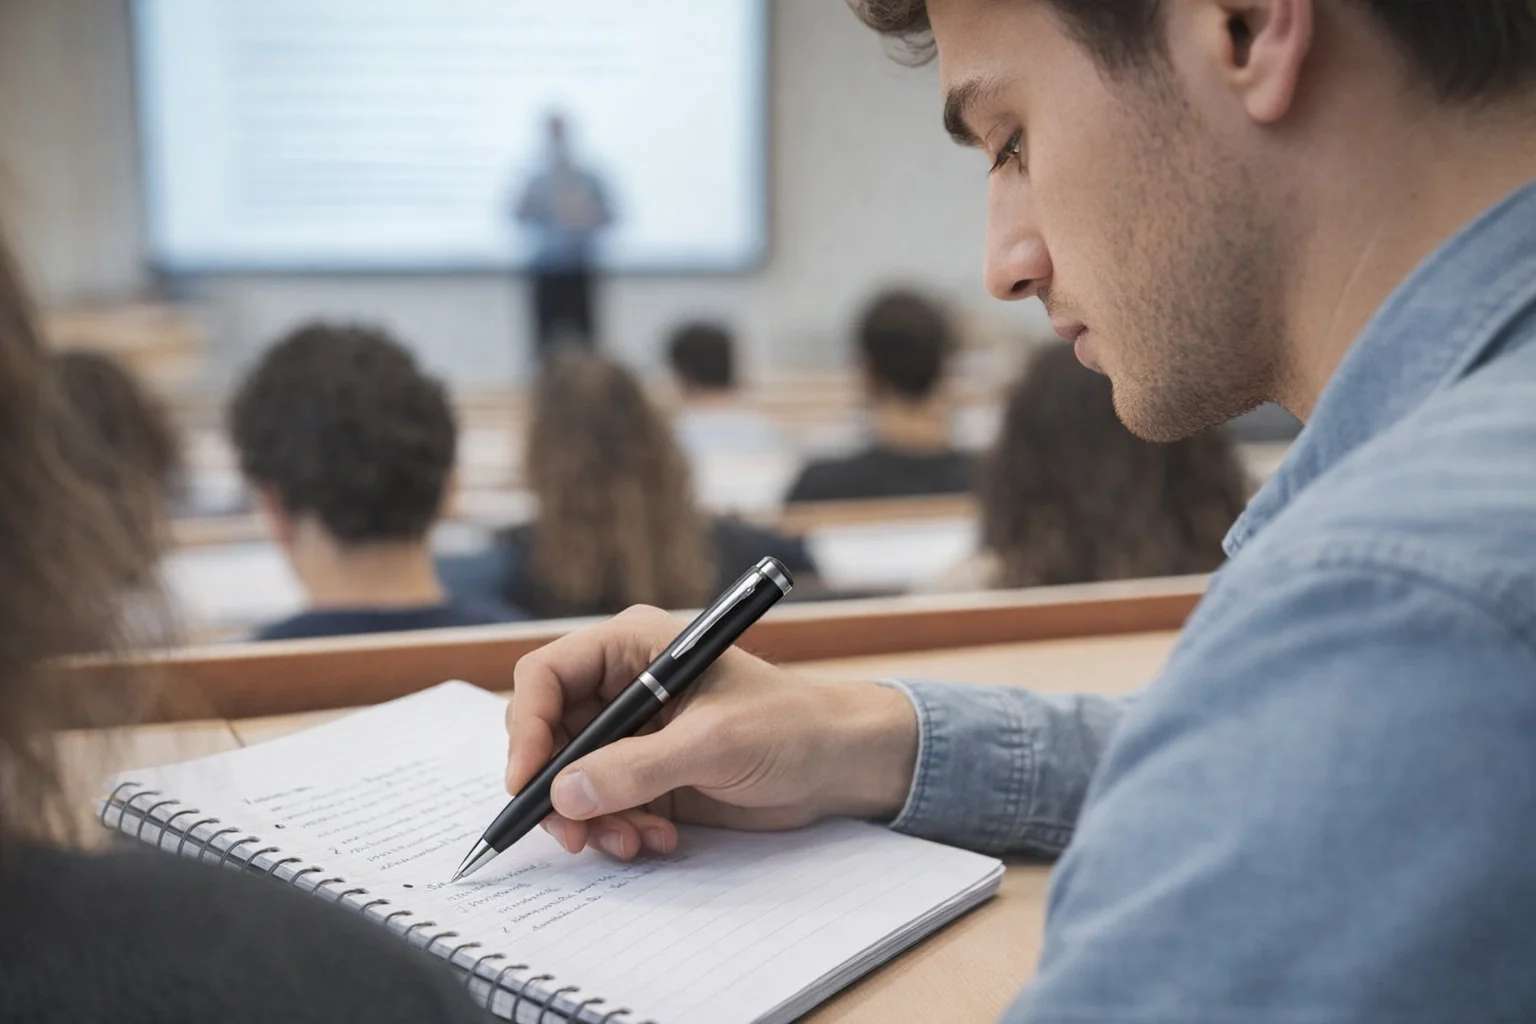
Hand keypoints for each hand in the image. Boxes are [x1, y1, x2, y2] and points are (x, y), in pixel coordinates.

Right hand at [505, 605, 918, 860]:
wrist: (841, 763)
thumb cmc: (791, 725)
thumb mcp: (715, 743)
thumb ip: (637, 768)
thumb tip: (565, 793)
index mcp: (633, 647)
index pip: (547, 676)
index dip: (528, 727)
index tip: (528, 781)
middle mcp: (624, 686)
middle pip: (550, 735)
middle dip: (558, 788)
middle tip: (574, 835)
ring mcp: (634, 734)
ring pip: (572, 780)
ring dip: (591, 819)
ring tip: (634, 841)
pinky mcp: (649, 775)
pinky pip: (604, 806)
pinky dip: (618, 829)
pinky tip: (658, 840)